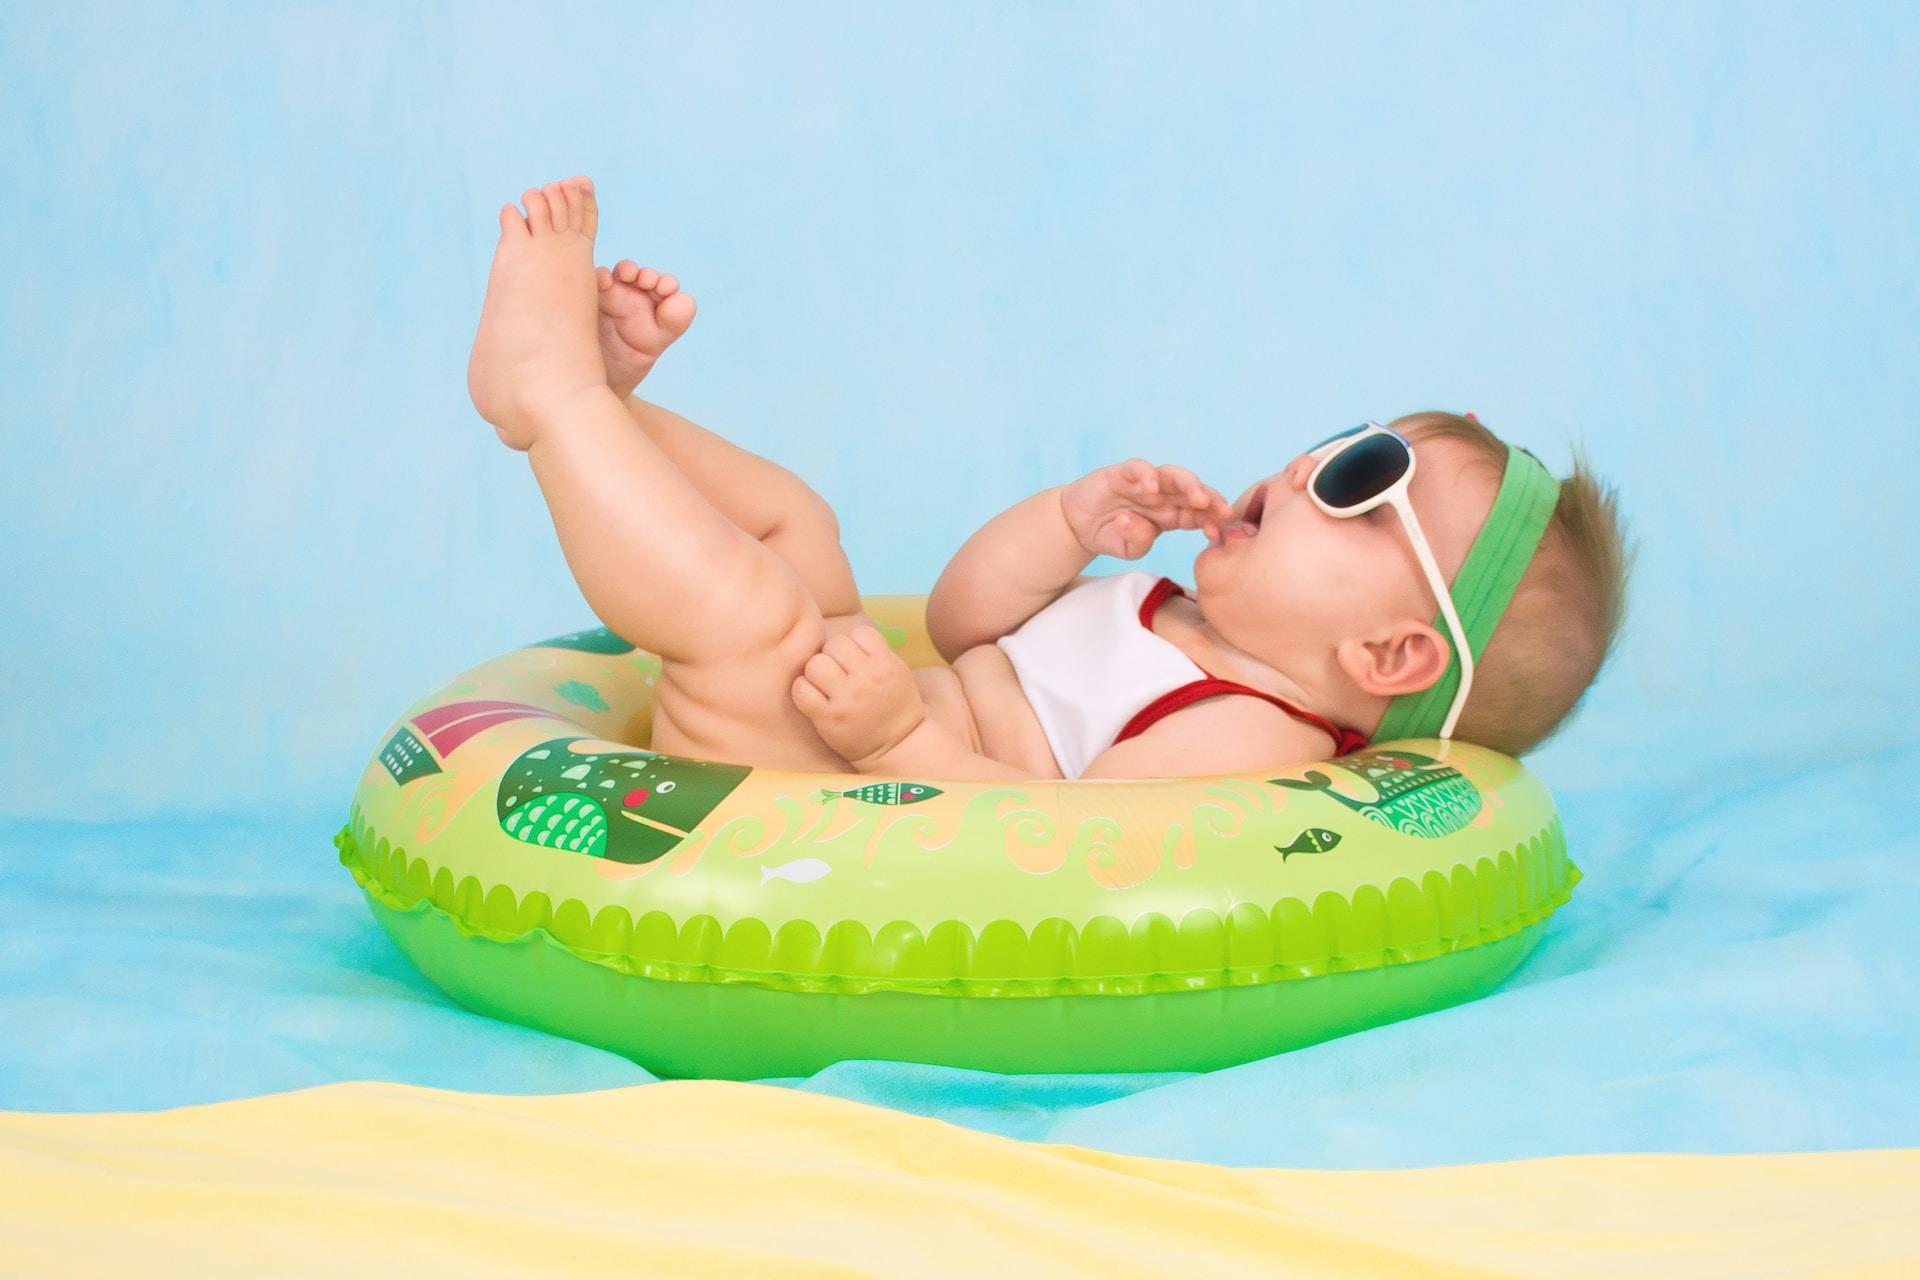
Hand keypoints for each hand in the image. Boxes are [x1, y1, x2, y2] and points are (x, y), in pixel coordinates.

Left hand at [791, 625, 926, 768]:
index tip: (855, 660)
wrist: (898, 747)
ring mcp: (847, 699)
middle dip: (833, 656)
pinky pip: (802, 690)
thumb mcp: (897, 672)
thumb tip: (847, 635)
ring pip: (816, 663)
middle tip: (837, 673)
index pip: (859, 632)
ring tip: (824, 684)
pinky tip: (812, 697)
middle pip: (834, 644)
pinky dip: (802, 691)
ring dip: (816, 671)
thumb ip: (876, 652)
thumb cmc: (894, 706)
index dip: (853, 644)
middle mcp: (867, 678)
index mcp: (886, 664)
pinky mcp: (829, 718)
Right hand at [1060, 459, 1233, 559]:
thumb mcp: (1128, 550)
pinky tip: (1151, 487)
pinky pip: (1138, 468)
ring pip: (1173, 476)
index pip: (1198, 514)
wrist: (1077, 525)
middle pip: (1193, 492)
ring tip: (1198, 498)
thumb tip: (1141, 524)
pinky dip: (1146, 475)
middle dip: (1211, 500)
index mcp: (1172, 515)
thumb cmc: (1110, 535)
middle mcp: (1163, 495)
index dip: (1211, 521)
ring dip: (1190, 485)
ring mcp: (1145, 482)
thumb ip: (1139, 542)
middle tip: (1222, 511)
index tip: (1219, 533)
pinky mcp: (1123, 473)